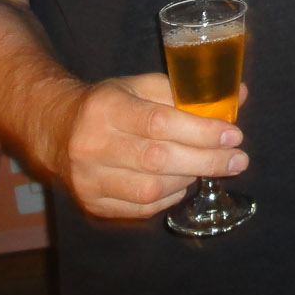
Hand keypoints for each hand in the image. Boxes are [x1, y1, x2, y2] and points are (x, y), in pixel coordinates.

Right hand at [47, 74, 247, 219]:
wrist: (56, 130)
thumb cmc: (109, 104)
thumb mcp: (140, 86)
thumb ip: (186, 93)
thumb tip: (237, 96)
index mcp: (106, 108)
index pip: (160, 123)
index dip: (201, 132)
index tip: (233, 135)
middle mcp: (93, 145)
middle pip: (158, 160)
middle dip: (206, 160)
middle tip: (238, 160)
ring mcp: (89, 179)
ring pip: (151, 189)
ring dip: (189, 179)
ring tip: (209, 167)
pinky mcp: (92, 203)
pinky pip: (141, 208)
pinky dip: (170, 197)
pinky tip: (183, 182)